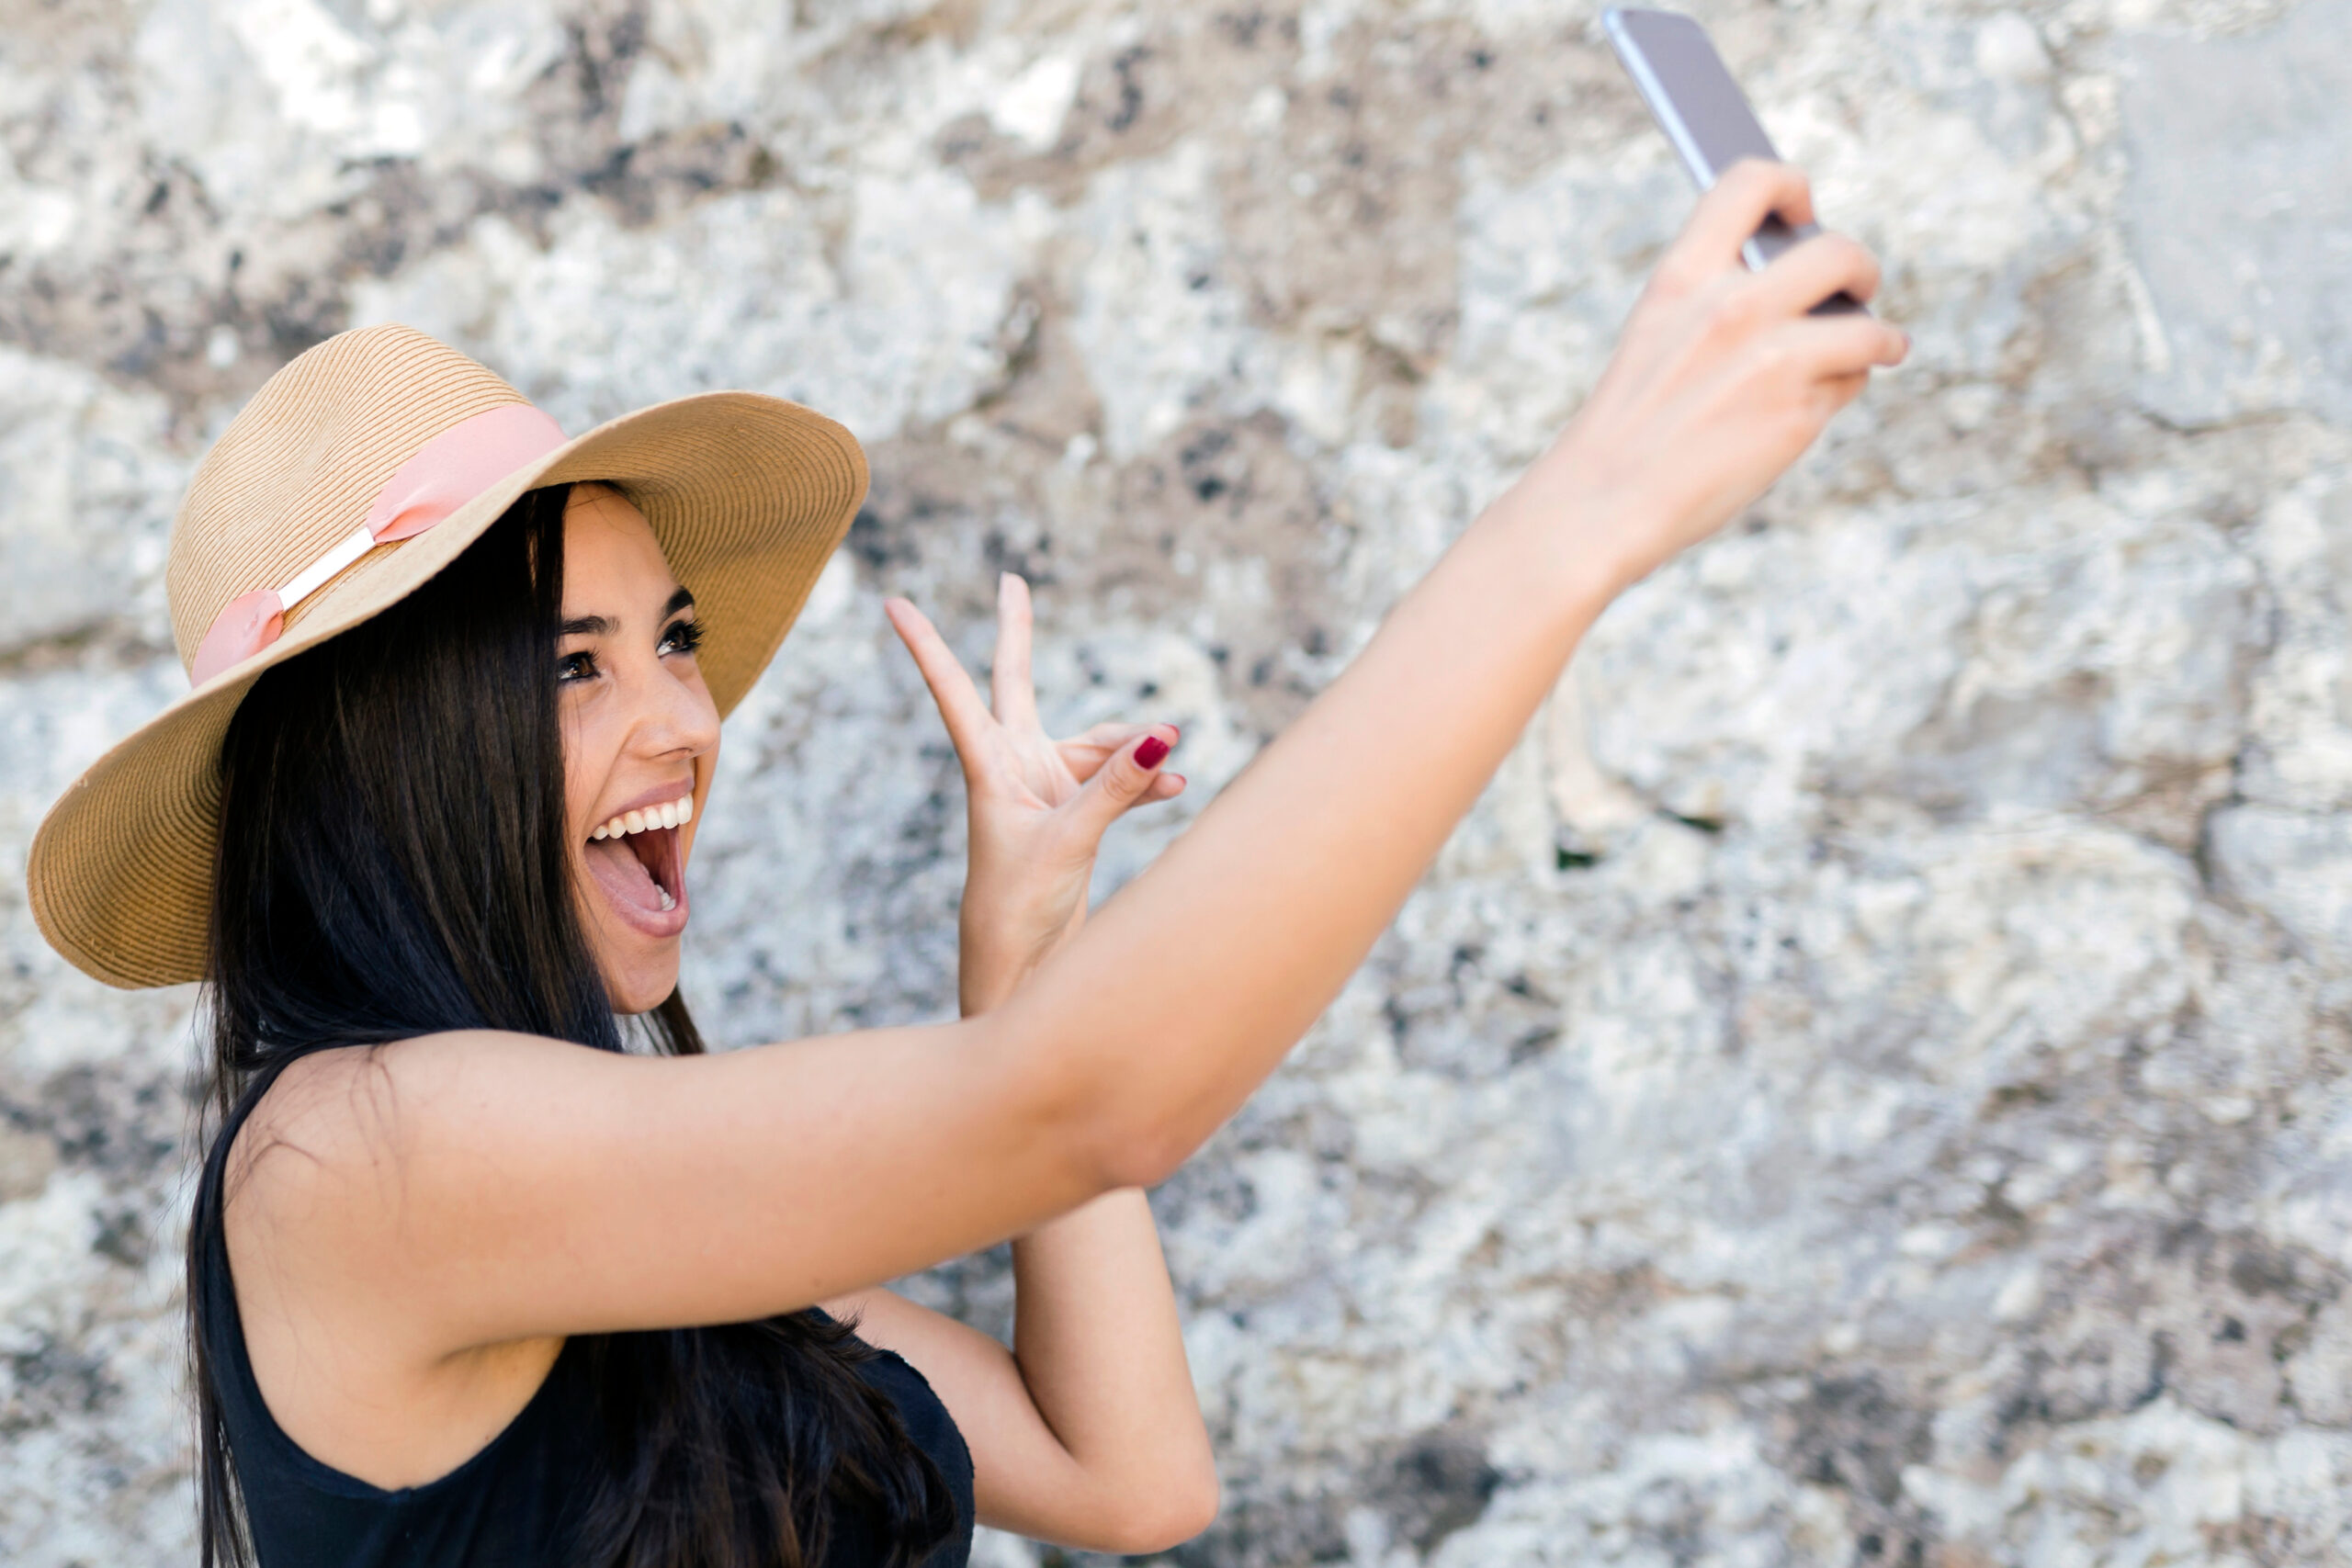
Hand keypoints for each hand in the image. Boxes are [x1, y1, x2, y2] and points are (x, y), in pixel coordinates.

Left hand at [885, 574, 1184, 1016]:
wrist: (1022, 970)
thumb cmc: (1019, 909)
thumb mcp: (1070, 842)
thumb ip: (1115, 787)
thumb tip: (1160, 736)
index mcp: (988, 768)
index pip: (954, 692)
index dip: (927, 646)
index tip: (893, 605)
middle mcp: (1012, 769)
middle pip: (1018, 684)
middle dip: (1018, 634)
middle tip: (1011, 580)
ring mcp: (1043, 789)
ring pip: (1095, 743)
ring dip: (1132, 752)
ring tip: (1172, 768)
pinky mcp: (1073, 815)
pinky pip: (1115, 779)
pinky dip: (1143, 780)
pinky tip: (1174, 789)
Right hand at [1516, 159, 1908, 592]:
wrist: (1601, 504)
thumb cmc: (1627, 429)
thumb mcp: (1655, 337)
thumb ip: (1716, 304)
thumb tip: (1802, 288)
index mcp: (1682, 278)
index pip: (1750, 183)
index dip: (1790, 185)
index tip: (1802, 209)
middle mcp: (1732, 308)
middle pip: (1837, 250)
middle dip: (1860, 266)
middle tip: (1858, 285)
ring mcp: (1772, 359)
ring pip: (1865, 325)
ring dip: (1878, 336)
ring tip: (1879, 346)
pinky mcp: (1798, 412)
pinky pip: (1851, 381)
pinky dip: (1846, 388)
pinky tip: (1823, 401)